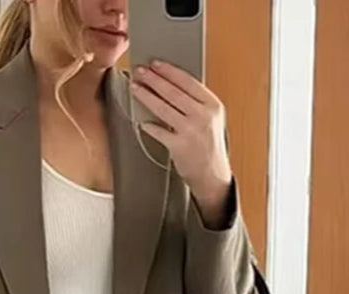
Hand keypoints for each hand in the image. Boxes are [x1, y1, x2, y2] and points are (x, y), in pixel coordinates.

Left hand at [131, 61, 232, 225]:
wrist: (212, 175)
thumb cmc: (209, 147)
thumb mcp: (211, 119)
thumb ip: (197, 103)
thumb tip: (172, 85)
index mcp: (212, 105)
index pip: (187, 81)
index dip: (169, 71)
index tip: (155, 64)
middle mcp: (202, 116)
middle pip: (173, 92)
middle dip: (154, 79)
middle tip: (140, 71)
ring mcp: (190, 131)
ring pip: (163, 107)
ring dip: (147, 96)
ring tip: (136, 87)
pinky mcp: (179, 146)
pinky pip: (159, 131)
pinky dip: (149, 125)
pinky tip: (141, 120)